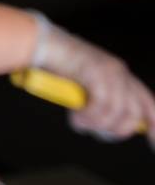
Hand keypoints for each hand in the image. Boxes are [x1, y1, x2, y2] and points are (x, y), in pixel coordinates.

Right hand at [36, 21, 154, 143]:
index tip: (152, 142)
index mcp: (120, 73)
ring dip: (98, 124)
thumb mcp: (84, 82)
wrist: (41, 43)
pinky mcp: (98, 74)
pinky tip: (76, 117)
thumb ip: (98, 98)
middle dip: (118, 130)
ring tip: (80, 122)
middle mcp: (120, 71)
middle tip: (98, 133)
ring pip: (118, 112)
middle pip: (135, 113)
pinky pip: (102, 106)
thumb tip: (104, 124)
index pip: (148, 102)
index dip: (153, 124)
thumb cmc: (55, 63)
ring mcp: (110, 72)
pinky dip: (89, 117)